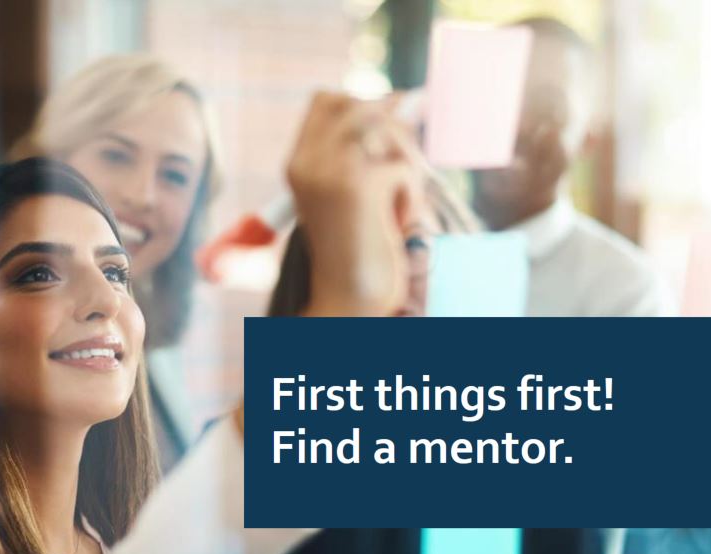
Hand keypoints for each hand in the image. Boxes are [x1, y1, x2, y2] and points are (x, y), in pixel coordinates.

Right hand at [286, 92, 425, 316]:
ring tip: (398, 201)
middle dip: (392, 132)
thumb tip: (412, 98)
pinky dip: (411, 195)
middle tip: (397, 174)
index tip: (380, 145)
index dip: (362, 109)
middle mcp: (308, 162)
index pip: (327, 99)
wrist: (349, 299)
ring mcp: (330, 171)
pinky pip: (403, 167)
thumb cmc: (358, 248)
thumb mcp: (356, 190)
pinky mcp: (358, 186)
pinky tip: (396, 223)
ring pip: (387, 129)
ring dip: (406, 163)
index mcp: (299, 163)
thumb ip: (371, 146)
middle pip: (361, 104)